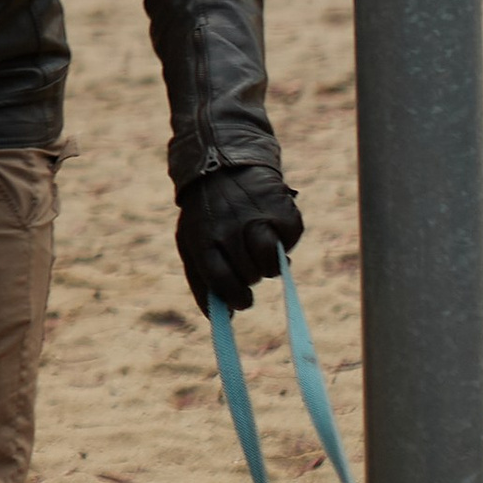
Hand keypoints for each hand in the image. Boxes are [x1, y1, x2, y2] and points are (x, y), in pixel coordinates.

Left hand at [176, 165, 303, 314]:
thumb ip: (203, 282)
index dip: (234, 297)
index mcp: (202, 239)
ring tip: (259, 249)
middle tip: (246, 261)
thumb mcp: (192, 243)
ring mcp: (256, 218)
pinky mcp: (282, 209)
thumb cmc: (207, 214)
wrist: (224, 162)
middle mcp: (229, 228)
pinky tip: (272, 227)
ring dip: (269, 265)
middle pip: (249, 274)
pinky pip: (290, 241)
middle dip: (250, 276)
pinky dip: (285, 240)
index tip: (242, 301)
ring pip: (271, 263)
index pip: (220, 280)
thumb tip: (224, 320)